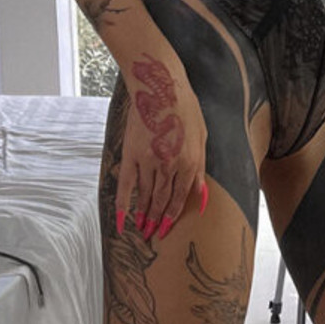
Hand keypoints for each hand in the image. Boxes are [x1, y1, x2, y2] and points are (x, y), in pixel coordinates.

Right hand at [116, 55, 208, 240]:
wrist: (160, 87)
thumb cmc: (186, 109)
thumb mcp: (202, 139)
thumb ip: (199, 170)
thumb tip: (202, 196)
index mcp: (189, 163)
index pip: (179, 198)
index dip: (172, 217)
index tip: (166, 230)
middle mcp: (169, 166)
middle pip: (161, 201)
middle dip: (157, 221)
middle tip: (152, 236)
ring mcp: (149, 161)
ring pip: (145, 196)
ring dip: (143, 215)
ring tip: (140, 230)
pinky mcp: (131, 154)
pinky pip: (126, 185)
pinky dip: (124, 204)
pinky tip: (122, 220)